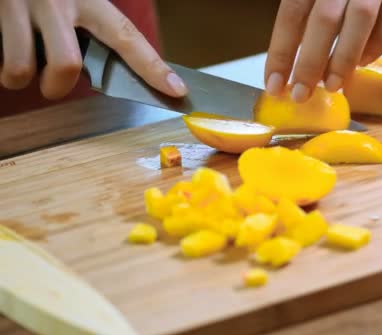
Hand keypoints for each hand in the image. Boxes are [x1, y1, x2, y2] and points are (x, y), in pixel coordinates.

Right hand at [0, 0, 187, 99]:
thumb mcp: (78, 1)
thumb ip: (93, 31)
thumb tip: (118, 75)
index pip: (126, 37)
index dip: (152, 67)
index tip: (177, 91)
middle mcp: (57, 1)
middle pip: (67, 63)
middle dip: (58, 86)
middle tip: (52, 85)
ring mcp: (19, 5)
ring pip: (21, 65)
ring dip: (19, 77)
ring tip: (20, 67)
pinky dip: (2, 66)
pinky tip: (6, 46)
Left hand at [264, 0, 381, 102]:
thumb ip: (302, 12)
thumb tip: (287, 61)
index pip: (291, 15)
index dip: (281, 53)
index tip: (273, 85)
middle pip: (323, 21)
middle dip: (310, 64)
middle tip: (301, 95)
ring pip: (359, 20)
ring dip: (344, 59)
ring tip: (333, 86)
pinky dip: (378, 44)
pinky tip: (363, 63)